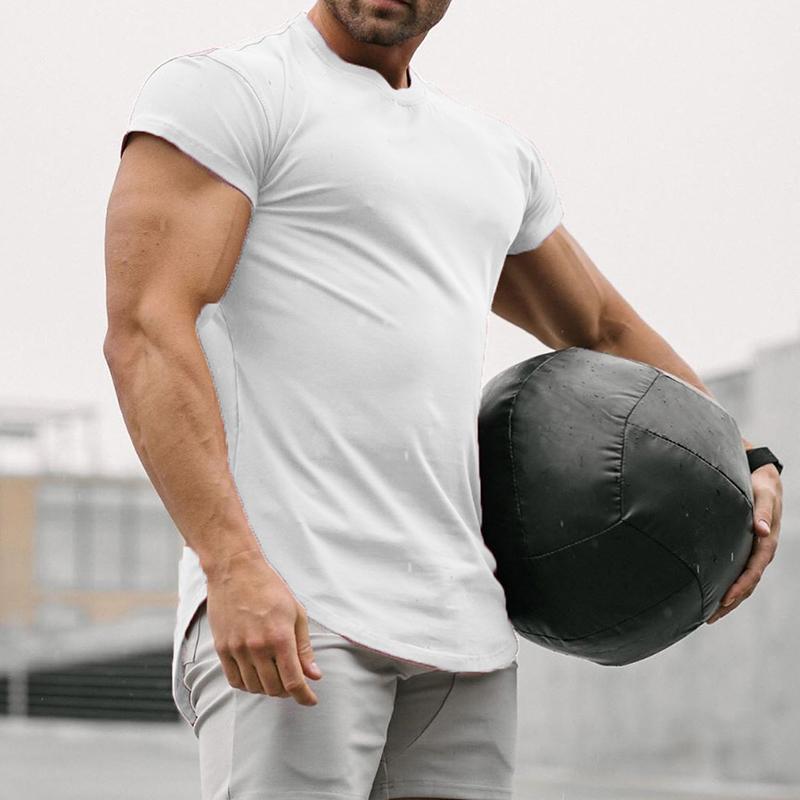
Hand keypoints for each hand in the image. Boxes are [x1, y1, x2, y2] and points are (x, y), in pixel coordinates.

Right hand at [204, 547, 322, 704]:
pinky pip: (234, 680)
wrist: (236, 571)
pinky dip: (248, 685)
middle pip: (274, 688)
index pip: (293, 681)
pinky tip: (256, 677)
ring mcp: (237, 649)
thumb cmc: (270, 588)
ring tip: (276, 677)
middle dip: (288, 691)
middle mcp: (258, 647)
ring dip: (268, 689)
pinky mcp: (222, 648)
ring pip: (254, 687)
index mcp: (280, 637)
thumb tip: (313, 675)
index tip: (310, 700)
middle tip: (294, 682)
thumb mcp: (296, 613)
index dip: (304, 696)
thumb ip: (304, 647)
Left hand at [706, 461, 782, 623]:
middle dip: (731, 602)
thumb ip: (762, 511)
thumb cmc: (761, 486)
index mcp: (766, 541)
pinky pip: (738, 573)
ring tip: (709, 616)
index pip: (753, 570)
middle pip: (747, 583)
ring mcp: (753, 552)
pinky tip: (712, 595)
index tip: (724, 599)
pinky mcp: (745, 549)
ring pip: (742, 582)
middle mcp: (761, 551)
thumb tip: (760, 529)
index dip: (740, 586)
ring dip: (728, 600)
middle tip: (710, 617)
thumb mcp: (764, 495)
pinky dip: (727, 586)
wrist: (764, 480)